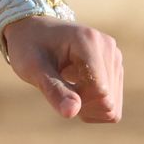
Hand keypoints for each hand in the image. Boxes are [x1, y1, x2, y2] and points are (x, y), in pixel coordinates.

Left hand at [3, 15, 123, 122]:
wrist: (32, 30)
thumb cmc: (28, 47)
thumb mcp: (33, 68)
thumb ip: (53, 90)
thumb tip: (71, 113)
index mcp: (89, 41)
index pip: (100, 91)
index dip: (77, 101)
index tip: (54, 87)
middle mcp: (108, 47)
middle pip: (107, 101)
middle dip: (81, 105)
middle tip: (57, 87)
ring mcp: (114, 58)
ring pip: (112, 107)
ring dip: (87, 107)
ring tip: (65, 87)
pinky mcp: (115, 68)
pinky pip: (112, 106)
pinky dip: (93, 108)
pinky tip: (75, 91)